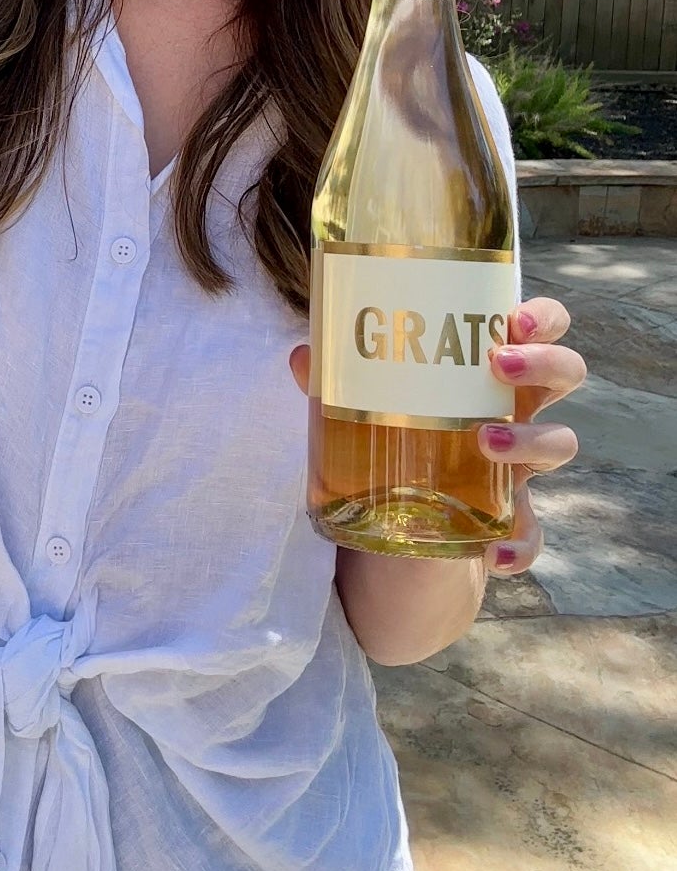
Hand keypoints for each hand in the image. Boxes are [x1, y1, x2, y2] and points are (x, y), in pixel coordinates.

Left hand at [289, 295, 584, 577]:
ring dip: (530, 439)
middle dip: (544, 362)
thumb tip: (306, 355)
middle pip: (565, 373)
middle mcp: (512, 413)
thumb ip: (339, 385)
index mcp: (482, 374)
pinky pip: (534, 534)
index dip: (540, 317)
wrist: (395, 545)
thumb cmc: (390, 452)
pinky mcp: (509, 524)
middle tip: (498, 365)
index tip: (510, 318)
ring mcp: (517, 469)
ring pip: (560, 443)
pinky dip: (520, 544)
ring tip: (484, 441)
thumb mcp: (362, 415)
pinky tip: (491, 552)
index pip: (536, 328)